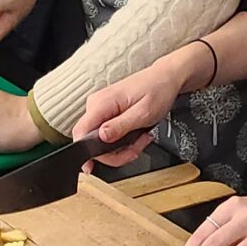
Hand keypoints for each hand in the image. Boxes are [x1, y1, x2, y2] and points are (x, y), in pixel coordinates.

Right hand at [75, 54, 192, 166]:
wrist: (165, 78)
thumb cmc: (157, 90)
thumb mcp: (143, 112)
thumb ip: (121, 126)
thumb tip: (101, 137)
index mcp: (101, 103)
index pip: (80, 132)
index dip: (86, 153)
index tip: (94, 167)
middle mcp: (96, 105)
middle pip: (91, 141)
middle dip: (115, 153)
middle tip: (135, 149)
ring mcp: (101, 109)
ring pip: (100, 141)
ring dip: (121, 148)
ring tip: (140, 139)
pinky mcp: (107, 113)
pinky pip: (107, 135)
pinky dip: (122, 141)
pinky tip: (136, 136)